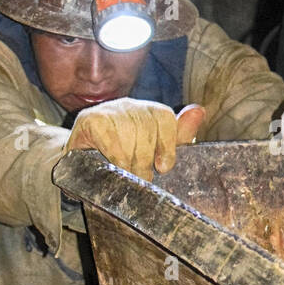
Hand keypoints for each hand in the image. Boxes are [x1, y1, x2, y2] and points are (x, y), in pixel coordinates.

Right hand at [64, 97, 206, 179]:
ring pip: (129, 132)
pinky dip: (115, 156)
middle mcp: (129, 105)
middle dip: (146, 158)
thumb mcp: (155, 152)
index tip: (164, 167)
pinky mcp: (89, 119)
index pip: (164, 116)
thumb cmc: (124, 162)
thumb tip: (200, 110)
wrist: (83, 168)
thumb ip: (178, 135)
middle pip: (147, 126)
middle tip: (143, 178)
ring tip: (128, 175)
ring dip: (130, 160)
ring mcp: (108, 110)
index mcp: (148, 111)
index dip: (167, 143)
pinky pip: (109, 137)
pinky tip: (115, 166)